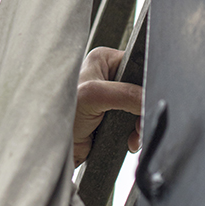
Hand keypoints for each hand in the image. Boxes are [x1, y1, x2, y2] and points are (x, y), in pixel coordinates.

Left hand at [73, 47, 141, 166]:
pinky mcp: (112, 117)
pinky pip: (133, 124)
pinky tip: (129, 141)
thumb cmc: (63, 113)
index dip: (145, 84)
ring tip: (133, 137)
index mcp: (103, 59)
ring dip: (139, 126)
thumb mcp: (94, 95)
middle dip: (142, 110)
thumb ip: (125, 94)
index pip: (137, 65)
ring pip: (139, 109)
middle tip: (139, 124)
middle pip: (140, 90)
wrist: (56, 146)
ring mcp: (110, 98)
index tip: (147, 101)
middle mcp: (107, 76)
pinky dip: (135, 135)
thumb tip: (149, 101)